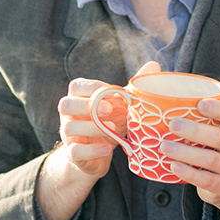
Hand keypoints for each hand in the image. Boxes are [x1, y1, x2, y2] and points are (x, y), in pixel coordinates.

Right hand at [37, 62, 161, 219]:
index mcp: (79, 98)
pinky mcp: (72, 154)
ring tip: (112, 128)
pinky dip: (92, 150)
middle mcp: (69, 115)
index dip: (91, 87)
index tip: (111, 91)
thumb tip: (154, 64)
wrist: (97, 154)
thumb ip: (132, 86)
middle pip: (65, 104)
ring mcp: (68, 135)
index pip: (76, 86)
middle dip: (86, 105)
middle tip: (110, 108)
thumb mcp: (120, 105)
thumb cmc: (108, 122)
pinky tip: (108, 148)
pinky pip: (75, 151)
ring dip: (91, 128)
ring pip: (68, 128)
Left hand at [161, 98, 219, 213]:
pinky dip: (188, 173)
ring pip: (211, 160)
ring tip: (165, 147)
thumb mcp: (211, 129)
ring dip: (186, 153)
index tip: (199, 104)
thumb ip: (195, 114)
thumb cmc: (209, 146)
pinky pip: (206, 180)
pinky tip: (173, 166)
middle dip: (195, 131)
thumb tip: (160, 92)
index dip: (219, 109)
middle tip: (172, 125)